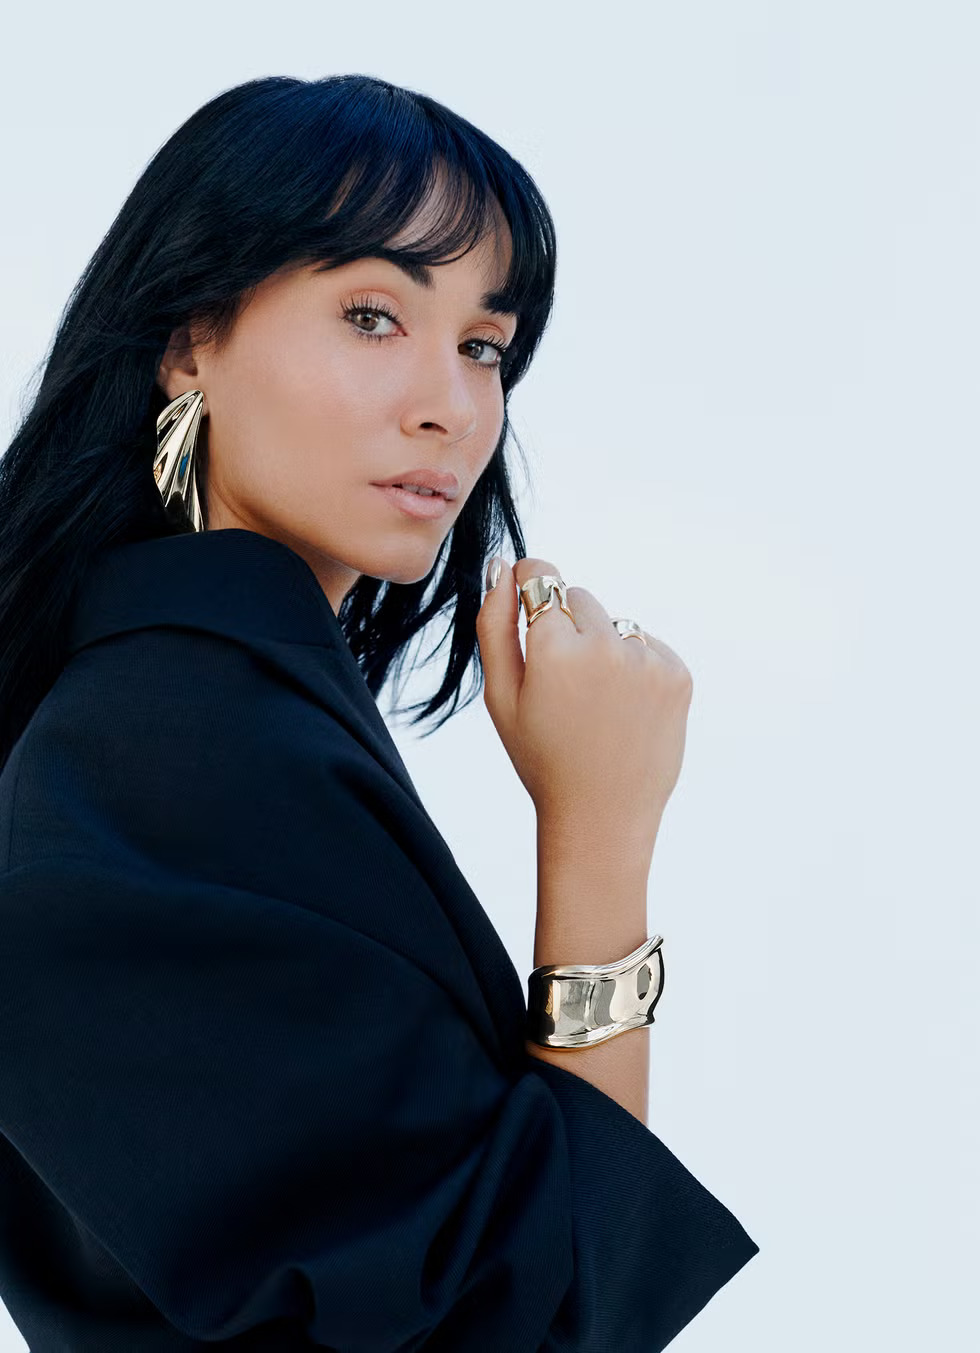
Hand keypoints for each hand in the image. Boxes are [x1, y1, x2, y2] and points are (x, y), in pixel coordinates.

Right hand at [475, 556, 693, 859]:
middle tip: (561, 685)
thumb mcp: (501, 696)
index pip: (541, 576)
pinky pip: (647, 644)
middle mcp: (605, 645)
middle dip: (566, 626)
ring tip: (594, 703)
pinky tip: (621, 709)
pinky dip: (633, 666)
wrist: (603, 815)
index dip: (529, 589)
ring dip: (602, 647)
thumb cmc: (542, 758)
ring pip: (614, 621)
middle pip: (578, 597)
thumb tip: (502, 567)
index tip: (529, 611)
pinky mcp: (677, 675)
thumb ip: (494, 624)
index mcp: (554, 649)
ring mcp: (647, 660)